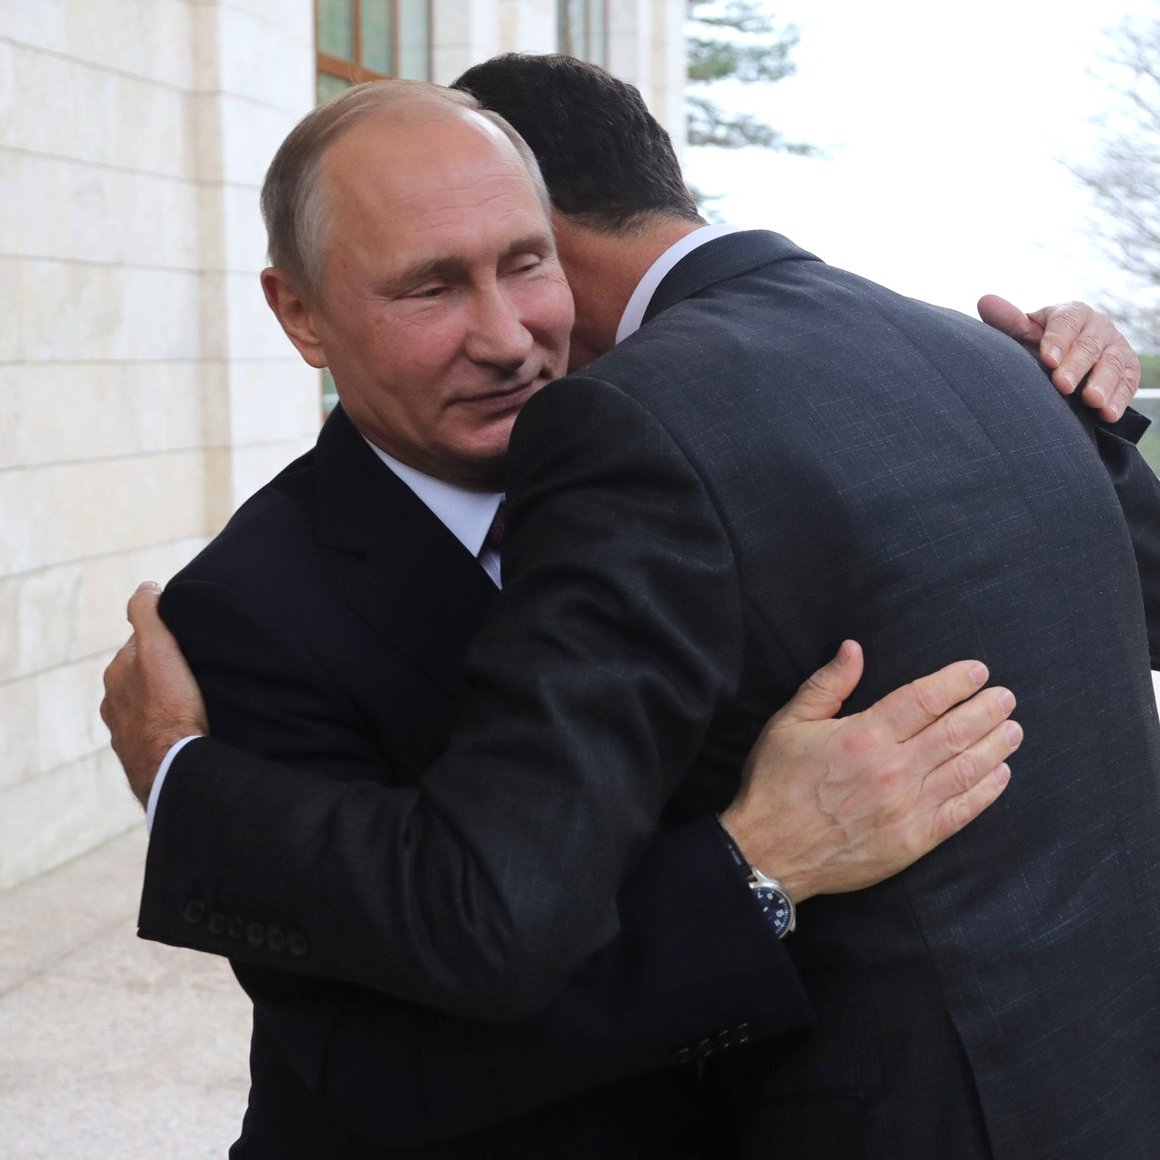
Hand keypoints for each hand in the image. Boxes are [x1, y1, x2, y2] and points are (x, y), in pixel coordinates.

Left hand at [100, 582, 207, 807]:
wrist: (172, 766)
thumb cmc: (169, 706)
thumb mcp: (158, 648)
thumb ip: (147, 613)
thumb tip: (146, 586)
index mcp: (117, 673)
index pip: (142, 643)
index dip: (167, 639)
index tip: (190, 643)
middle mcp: (114, 701)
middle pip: (144, 674)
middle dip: (165, 671)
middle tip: (198, 672)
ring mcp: (124, 731)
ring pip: (149, 705)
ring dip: (166, 701)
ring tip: (195, 702)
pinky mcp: (140, 756)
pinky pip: (155, 732)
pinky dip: (168, 726)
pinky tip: (187, 728)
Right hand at [720, 641, 1017, 902]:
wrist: (769, 852)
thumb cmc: (775, 784)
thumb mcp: (789, 724)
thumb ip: (827, 684)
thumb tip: (854, 648)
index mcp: (863, 736)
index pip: (923, 700)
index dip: (955, 683)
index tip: (978, 672)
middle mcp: (892, 770)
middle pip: (953, 732)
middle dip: (985, 711)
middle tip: (1006, 697)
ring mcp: (906, 808)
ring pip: (964, 770)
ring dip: (994, 746)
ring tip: (1013, 730)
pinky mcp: (913, 841)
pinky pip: (960, 813)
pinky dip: (985, 792)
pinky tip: (1000, 775)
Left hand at [977, 295, 1139, 421]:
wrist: (1069, 360)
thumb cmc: (1041, 345)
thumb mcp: (1025, 333)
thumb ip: (1009, 321)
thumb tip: (984, 301)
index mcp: (1071, 313)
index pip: (1067, 321)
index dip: (1057, 340)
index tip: (1047, 360)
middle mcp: (1097, 326)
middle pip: (1089, 344)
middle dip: (1077, 365)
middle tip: (1062, 385)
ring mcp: (1116, 346)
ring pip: (1113, 363)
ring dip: (1103, 383)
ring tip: (1091, 400)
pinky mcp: (1129, 368)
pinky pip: (1128, 382)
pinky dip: (1120, 399)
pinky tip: (1108, 414)